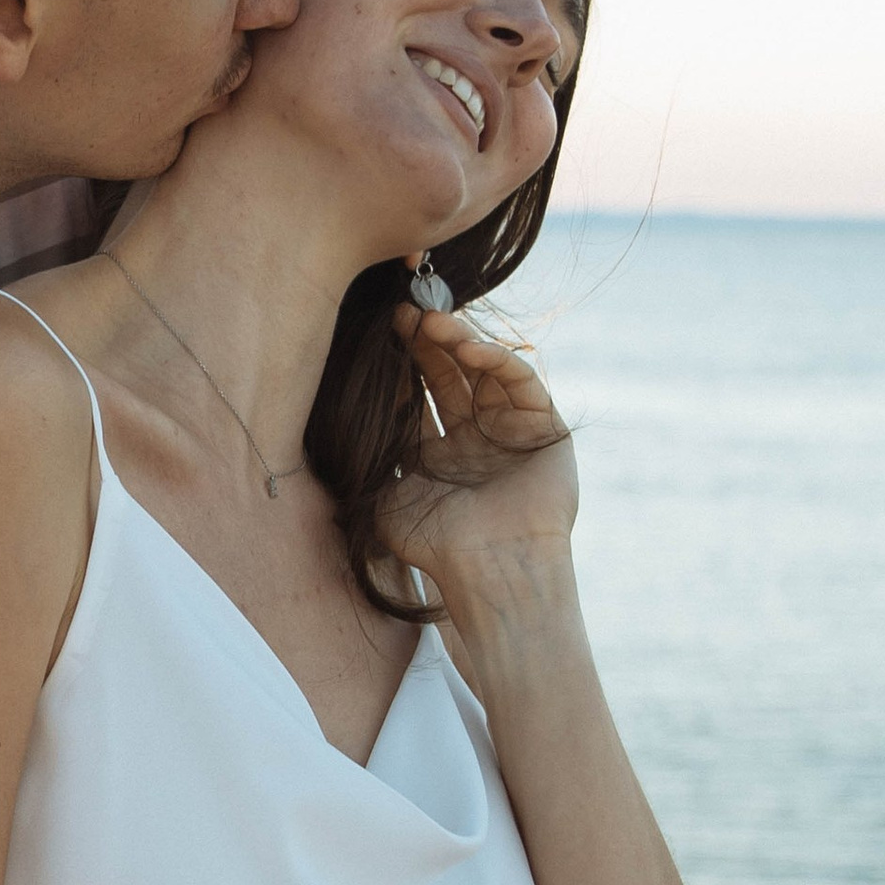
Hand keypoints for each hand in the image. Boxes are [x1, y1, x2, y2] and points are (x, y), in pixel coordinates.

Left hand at [378, 305, 577, 601]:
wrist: (490, 571)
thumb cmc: (436, 544)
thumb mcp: (388, 494)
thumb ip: (373, 453)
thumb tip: (338, 411)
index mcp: (437, 454)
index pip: (419, 394)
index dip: (403, 362)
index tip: (383, 330)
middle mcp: (473, 438)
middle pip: (450, 375)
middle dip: (428, 343)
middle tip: (405, 313)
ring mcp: (510, 431)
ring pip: (484, 371)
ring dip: (460, 343)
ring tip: (434, 324)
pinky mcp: (545, 428)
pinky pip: (521, 383)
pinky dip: (498, 361)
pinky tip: (470, 349)